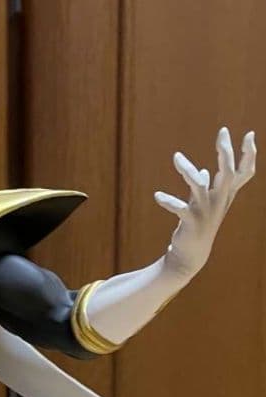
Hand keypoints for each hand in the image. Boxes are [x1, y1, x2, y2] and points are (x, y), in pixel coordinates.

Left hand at [154, 127, 255, 277]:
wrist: (191, 254)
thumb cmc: (197, 224)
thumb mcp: (202, 203)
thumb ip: (205, 186)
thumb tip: (203, 172)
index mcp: (224, 195)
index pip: (243, 172)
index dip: (248, 154)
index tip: (249, 134)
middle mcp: (219, 201)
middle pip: (228, 173)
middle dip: (226, 152)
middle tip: (222, 132)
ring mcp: (206, 211)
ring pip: (199, 185)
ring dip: (186, 171)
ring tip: (175, 157)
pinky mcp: (191, 221)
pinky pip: (180, 208)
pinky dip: (168, 201)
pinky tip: (157, 196)